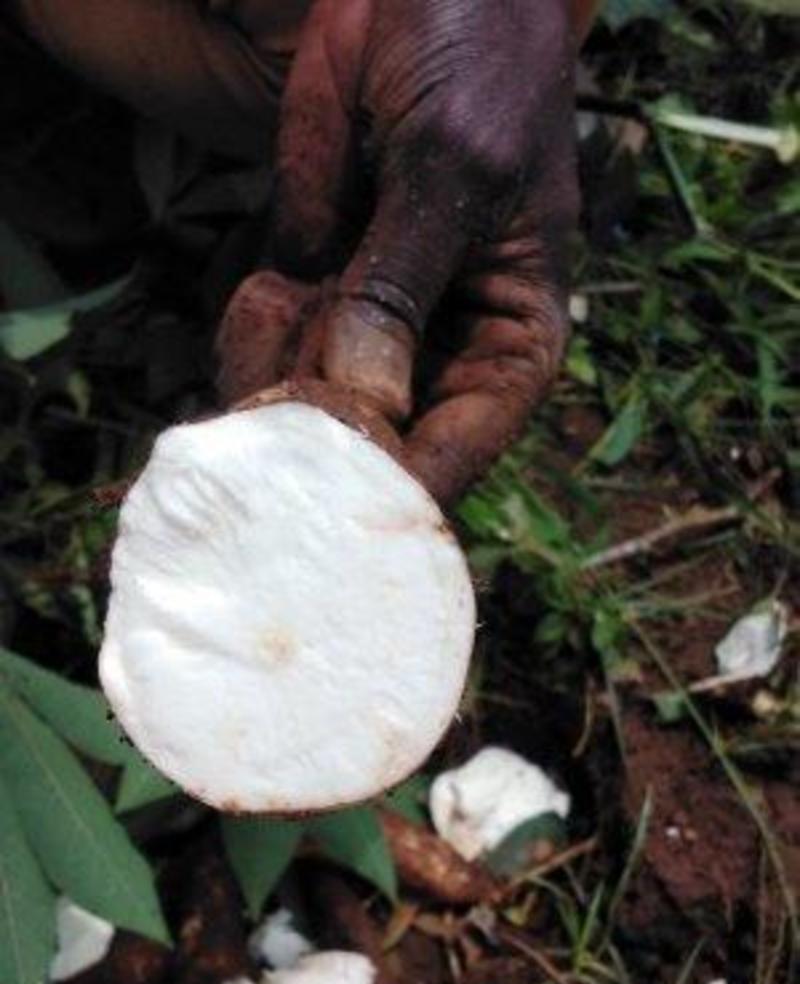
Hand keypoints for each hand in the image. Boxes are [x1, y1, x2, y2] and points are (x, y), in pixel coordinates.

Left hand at [219, 0, 579, 504]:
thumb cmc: (478, 64)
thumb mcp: (450, 170)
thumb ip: (400, 287)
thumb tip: (360, 405)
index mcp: (509, 339)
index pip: (461, 445)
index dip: (403, 487)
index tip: (338, 516)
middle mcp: (439, 347)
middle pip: (378, 442)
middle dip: (322, 444)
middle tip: (273, 443)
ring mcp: (369, 319)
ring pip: (311, 402)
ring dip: (276, 385)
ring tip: (282, 313)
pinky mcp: (308, 279)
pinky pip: (266, 341)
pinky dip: (250, 333)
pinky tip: (264, 297)